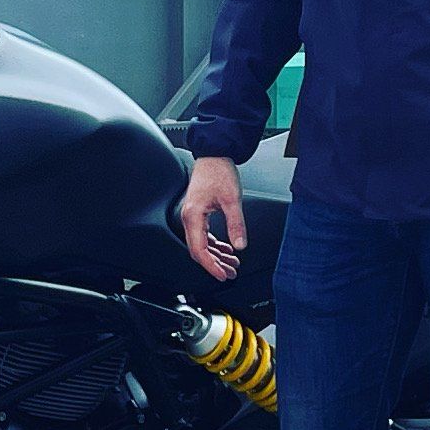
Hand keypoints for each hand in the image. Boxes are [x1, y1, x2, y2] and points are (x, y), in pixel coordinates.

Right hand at [178, 156, 246, 280]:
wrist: (214, 154)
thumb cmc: (219, 172)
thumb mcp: (232, 199)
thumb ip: (236, 224)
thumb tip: (240, 245)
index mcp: (194, 216)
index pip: (200, 250)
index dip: (211, 266)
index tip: (222, 275)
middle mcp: (189, 218)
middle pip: (199, 250)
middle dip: (215, 264)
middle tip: (230, 273)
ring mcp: (192, 215)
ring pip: (201, 244)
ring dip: (216, 255)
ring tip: (232, 263)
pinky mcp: (198, 212)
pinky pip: (204, 235)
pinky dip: (214, 245)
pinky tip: (226, 248)